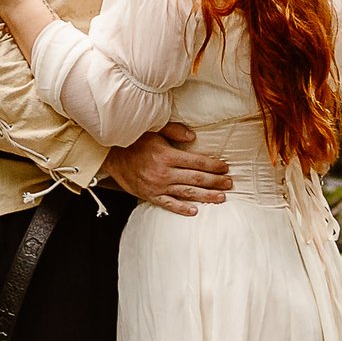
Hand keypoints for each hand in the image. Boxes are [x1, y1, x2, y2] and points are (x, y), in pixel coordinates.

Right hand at [107, 121, 231, 213]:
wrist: (111, 156)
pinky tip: (195, 211)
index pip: (196, 162)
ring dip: (206, 196)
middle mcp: (164, 173)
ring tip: (221, 198)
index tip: (225, 167)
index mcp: (167, 155)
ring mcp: (157, 186)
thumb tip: (194, 137)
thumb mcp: (154, 129)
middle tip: (229, 183)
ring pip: (187, 193)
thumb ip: (174, 131)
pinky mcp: (150, 195)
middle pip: (196, 179)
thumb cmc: (134, 140)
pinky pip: (169, 204)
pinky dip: (182, 209)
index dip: (213, 165)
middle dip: (215, 181)